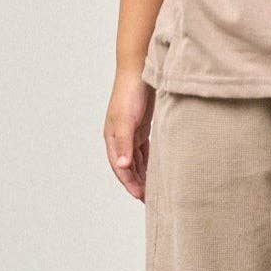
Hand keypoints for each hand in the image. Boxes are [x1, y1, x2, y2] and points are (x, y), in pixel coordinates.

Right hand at [105, 68, 154, 199]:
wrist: (139, 70)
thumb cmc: (131, 93)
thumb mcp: (127, 120)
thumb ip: (124, 144)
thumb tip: (123, 167)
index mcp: (113, 138)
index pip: (120, 168)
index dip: (130, 184)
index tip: (141, 198)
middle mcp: (120, 138)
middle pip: (128, 167)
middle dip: (136, 184)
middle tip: (149, 200)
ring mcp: (130, 132)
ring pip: (136, 160)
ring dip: (143, 175)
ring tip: (154, 190)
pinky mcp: (140, 127)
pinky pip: (144, 151)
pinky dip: (149, 162)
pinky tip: (157, 170)